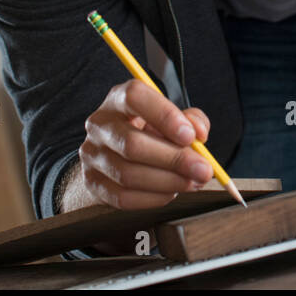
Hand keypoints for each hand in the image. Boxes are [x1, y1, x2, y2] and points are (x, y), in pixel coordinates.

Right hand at [79, 79, 213, 209]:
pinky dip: (153, 198)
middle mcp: (99, 124)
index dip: (164, 115)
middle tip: (203, 170)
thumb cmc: (150, 132)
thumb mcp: (171, 118)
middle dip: (174, 159)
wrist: (117, 155)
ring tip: (192, 183)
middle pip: (132, 143)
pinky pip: (122, 197)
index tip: (190, 136)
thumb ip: (191, 120)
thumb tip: (199, 134)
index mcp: (119, 99)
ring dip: (167, 182)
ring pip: (128, 174)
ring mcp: (91, 155)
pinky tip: (172, 193)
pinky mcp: (92, 183)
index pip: (134, 97)